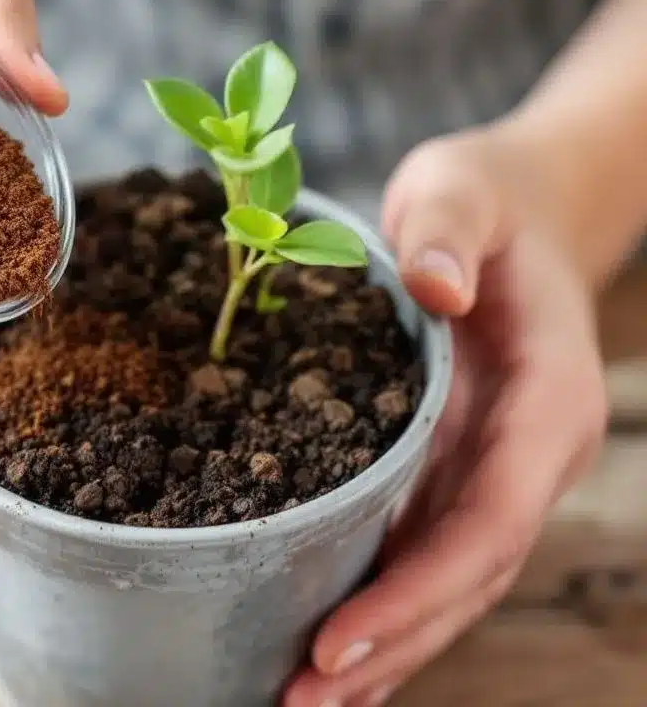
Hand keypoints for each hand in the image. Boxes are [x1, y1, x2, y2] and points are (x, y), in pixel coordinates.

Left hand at [284, 127, 608, 705]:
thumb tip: (434, 287)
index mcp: (544, 406)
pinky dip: (384, 604)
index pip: (486, 525)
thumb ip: (450, 229)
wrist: (515, 216)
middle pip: (466, 580)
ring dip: (385, 648)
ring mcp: (493, 472)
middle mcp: (525, 459)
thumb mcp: (464, 190)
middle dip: (391, 648)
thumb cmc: (488, 204)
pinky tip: (334, 648)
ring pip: (447, 583)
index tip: (338, 644)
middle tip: (300, 702)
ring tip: (304, 701)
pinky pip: (424, 552)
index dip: (417, 592)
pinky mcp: (457, 470)